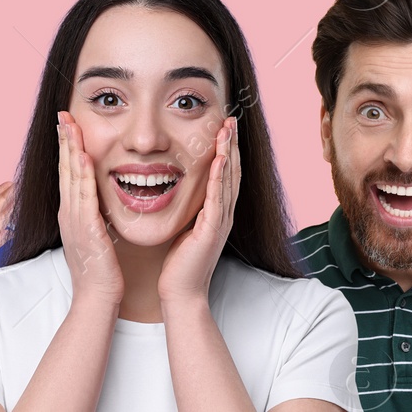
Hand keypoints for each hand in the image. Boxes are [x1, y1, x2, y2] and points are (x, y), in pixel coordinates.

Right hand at [58, 111, 124, 305]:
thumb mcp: (95, 237)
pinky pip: (83, 195)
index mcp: (71, 214)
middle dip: (64, 140)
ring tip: (69, 125)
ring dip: (70, 149)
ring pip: (70, 177)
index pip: (67, 174)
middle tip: (63, 115)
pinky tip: (82, 156)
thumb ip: (94, 217)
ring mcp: (74, 220)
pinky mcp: (85, 228)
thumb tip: (98, 203)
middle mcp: (68, 213)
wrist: (97, 297)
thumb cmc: (100, 271)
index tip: (68, 126)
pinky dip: (82, 174)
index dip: (67, 149)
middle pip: (64, 169)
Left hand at [158, 117, 237, 302]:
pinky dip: (219, 178)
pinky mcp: (212, 231)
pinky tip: (220, 160)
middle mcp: (223, 215)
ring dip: (229, 153)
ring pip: (228, 181)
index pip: (225, 175)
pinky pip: (218, 199)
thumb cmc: (179, 264)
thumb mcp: (185, 228)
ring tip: (228, 130)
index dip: (226, 150)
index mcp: (217, 213)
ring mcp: (220, 222)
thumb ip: (188, 210)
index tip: (224, 128)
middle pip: (232, 172)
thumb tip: (179, 192)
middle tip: (231, 120)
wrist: (181, 293)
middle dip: (232, 145)